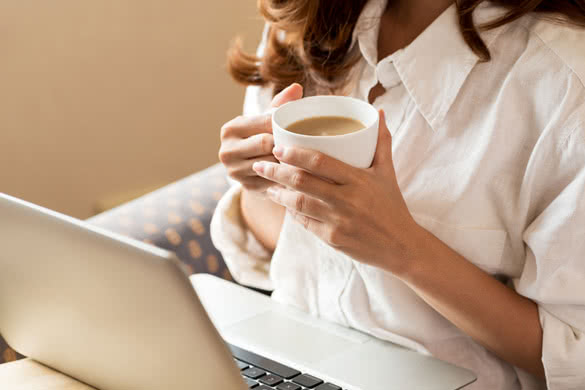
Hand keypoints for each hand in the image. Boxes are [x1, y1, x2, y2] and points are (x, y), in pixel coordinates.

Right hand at [218, 83, 303, 193]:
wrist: (251, 169)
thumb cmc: (261, 136)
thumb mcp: (266, 120)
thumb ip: (280, 104)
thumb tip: (296, 88)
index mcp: (231, 129)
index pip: (263, 122)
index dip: (284, 123)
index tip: (301, 123)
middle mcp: (227, 151)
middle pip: (265, 144)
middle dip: (285, 142)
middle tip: (306, 140)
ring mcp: (234, 171)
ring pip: (270, 163)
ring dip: (287, 160)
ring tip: (304, 155)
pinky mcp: (246, 187)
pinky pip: (273, 179)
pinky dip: (286, 175)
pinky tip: (298, 171)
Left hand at [252, 110, 421, 274]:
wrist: (401, 245)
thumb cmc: (392, 205)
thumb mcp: (387, 172)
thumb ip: (381, 142)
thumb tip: (377, 112)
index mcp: (358, 179)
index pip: (319, 162)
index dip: (294, 154)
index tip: (278, 148)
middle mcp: (346, 199)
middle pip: (301, 182)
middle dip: (276, 172)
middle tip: (260, 164)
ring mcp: (337, 221)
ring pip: (297, 204)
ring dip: (278, 194)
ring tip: (266, 185)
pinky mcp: (332, 239)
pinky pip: (304, 223)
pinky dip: (291, 212)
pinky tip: (284, 205)